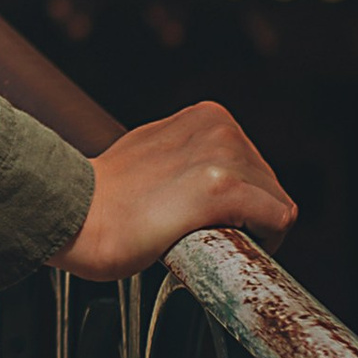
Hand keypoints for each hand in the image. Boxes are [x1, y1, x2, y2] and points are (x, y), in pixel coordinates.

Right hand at [52, 103, 296, 279]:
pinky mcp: (223, 188)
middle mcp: (219, 128)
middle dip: (247, 215)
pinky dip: (264, 241)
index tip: (207, 216)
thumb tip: (208, 175)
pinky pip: (278, 220)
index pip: (256, 167)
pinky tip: (222, 243)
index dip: (240, 201)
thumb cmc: (109, 196)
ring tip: (204, 235)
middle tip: (202, 230)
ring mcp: (222, 155)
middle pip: (271, 185)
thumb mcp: (156, 148)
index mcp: (207, 115)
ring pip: (277, 205)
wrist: (78, 215)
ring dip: (251, 229)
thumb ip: (191, 152)